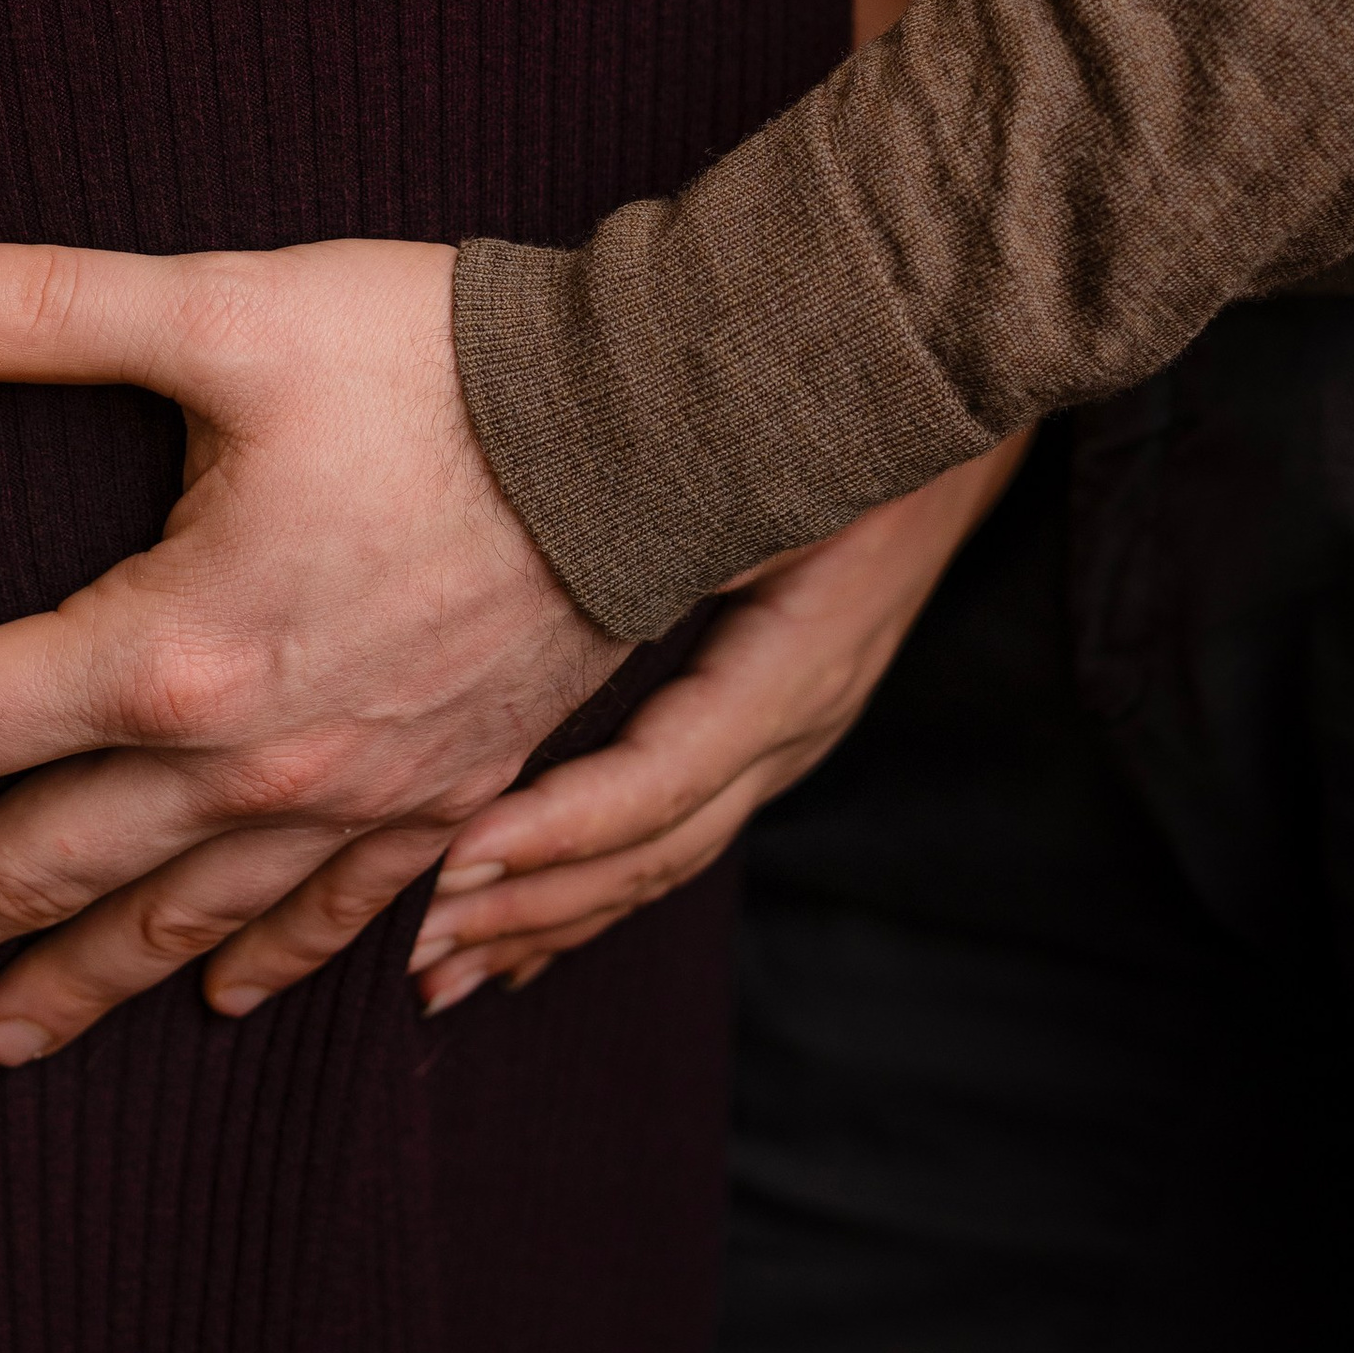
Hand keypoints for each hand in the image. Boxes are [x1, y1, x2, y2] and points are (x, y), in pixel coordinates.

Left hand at [0, 230, 625, 1060]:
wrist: (656, 424)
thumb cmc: (436, 359)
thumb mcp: (229, 311)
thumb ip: (45, 306)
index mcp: (170, 646)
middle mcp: (251, 756)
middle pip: (40, 863)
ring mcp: (357, 796)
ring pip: (178, 921)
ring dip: (73, 983)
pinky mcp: (447, 795)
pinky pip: (334, 919)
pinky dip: (262, 966)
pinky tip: (223, 1002)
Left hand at [397, 431, 1032, 1015]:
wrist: (941, 378)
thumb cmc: (843, 391)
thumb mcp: (765, 445)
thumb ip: (663, 496)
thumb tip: (547, 542)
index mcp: (794, 659)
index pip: (662, 778)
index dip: (556, 830)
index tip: (450, 864)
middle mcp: (795, 717)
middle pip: (654, 849)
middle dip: (531, 906)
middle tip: (411, 957)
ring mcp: (790, 730)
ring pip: (661, 857)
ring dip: (552, 917)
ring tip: (441, 973)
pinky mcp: (769, 721)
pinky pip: (673, 829)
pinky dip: (593, 883)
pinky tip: (525, 935)